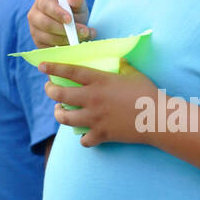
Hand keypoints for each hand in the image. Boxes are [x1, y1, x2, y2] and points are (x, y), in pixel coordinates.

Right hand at [28, 0, 94, 48]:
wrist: (71, 25)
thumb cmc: (72, 12)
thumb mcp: (77, 4)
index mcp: (42, 1)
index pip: (47, 7)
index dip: (58, 14)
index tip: (70, 20)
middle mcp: (34, 15)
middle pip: (46, 24)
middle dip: (65, 30)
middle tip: (84, 32)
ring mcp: (34, 31)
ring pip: (49, 38)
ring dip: (68, 40)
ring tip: (84, 38)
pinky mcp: (38, 44)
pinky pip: (50, 49)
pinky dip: (64, 48)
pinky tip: (75, 46)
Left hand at [41, 59, 155, 146]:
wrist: (157, 118)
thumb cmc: (147, 93)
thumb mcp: (133, 74)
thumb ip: (122, 66)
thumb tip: (117, 60)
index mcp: (99, 81)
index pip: (70, 72)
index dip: (53, 68)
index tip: (42, 66)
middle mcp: (92, 99)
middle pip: (60, 95)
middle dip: (50, 91)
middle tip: (50, 89)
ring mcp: (95, 118)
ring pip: (65, 118)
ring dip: (60, 114)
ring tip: (61, 111)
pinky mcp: (101, 134)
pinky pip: (83, 140)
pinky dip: (83, 138)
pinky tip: (85, 134)